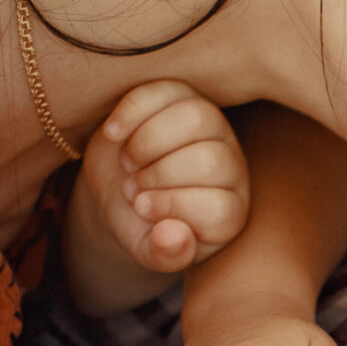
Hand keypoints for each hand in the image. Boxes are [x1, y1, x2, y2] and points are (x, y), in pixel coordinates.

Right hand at [79, 80, 250, 278]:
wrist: (116, 186)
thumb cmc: (140, 223)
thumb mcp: (149, 249)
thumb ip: (164, 255)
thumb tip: (174, 239)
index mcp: (230, 212)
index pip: (221, 208)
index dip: (175, 206)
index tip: (141, 208)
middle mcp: (232, 167)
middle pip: (210, 161)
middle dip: (159, 175)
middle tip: (131, 186)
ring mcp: (212, 125)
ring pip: (196, 118)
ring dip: (148, 142)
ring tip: (128, 162)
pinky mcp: (182, 95)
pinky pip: (166, 91)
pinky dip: (132, 112)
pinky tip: (114, 133)